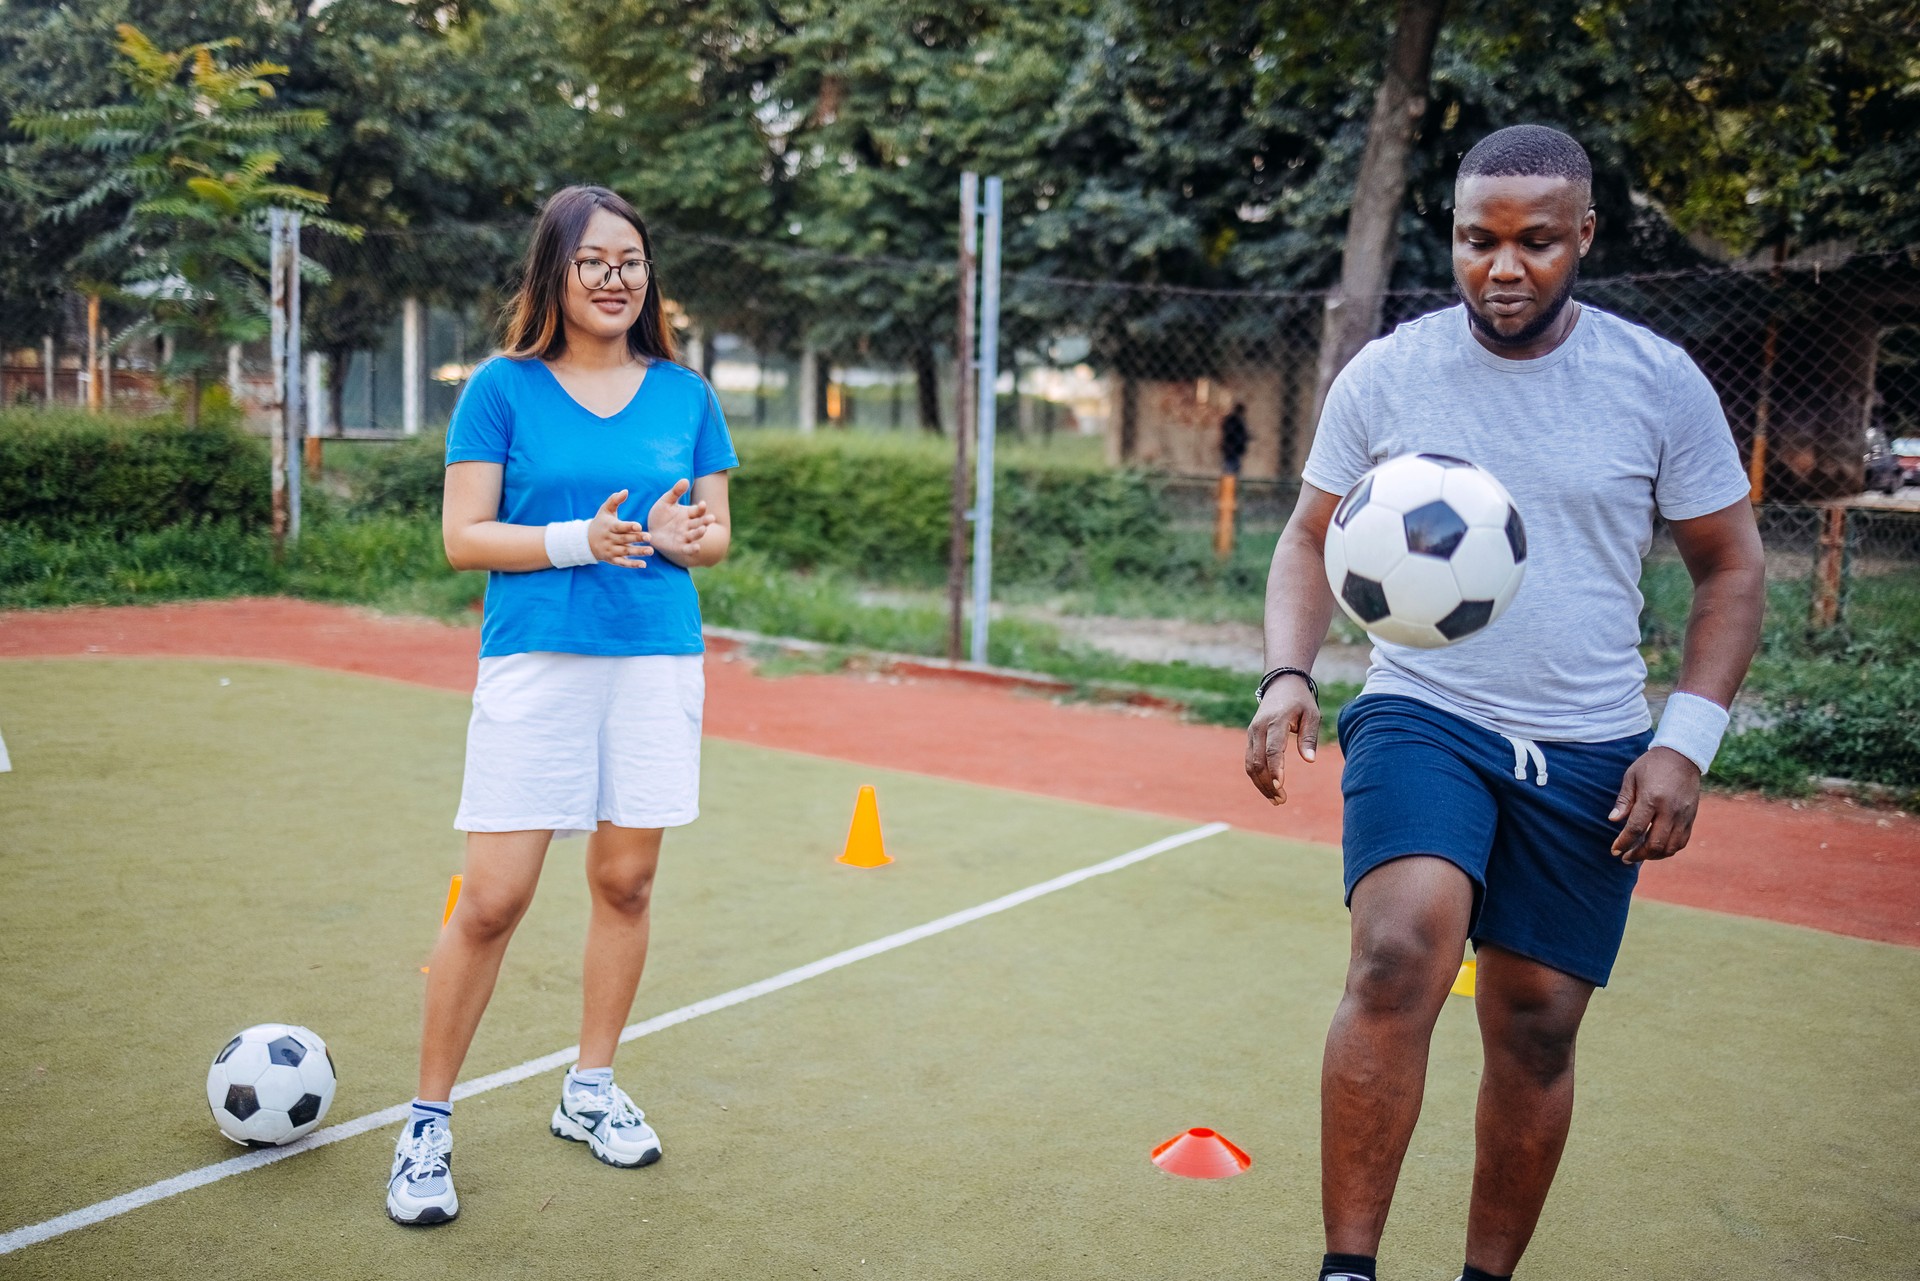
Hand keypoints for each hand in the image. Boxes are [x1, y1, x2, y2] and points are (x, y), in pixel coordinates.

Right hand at [590, 489, 651, 566]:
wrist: (586, 541)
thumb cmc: (601, 522)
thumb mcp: (605, 510)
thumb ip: (615, 500)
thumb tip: (625, 491)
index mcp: (609, 526)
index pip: (619, 527)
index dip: (628, 526)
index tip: (639, 526)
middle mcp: (609, 539)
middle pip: (624, 539)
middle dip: (637, 539)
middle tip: (650, 537)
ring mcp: (610, 550)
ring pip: (625, 552)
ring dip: (638, 552)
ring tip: (651, 551)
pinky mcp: (612, 559)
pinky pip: (622, 563)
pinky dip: (632, 565)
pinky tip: (643, 564)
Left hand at [647, 479, 715, 563]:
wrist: (651, 531)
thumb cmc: (660, 514)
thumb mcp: (666, 501)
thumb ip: (675, 492)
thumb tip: (685, 480)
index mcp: (689, 513)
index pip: (698, 510)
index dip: (701, 508)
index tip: (703, 504)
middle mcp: (689, 525)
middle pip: (700, 523)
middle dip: (706, 521)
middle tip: (711, 518)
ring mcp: (685, 536)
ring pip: (695, 534)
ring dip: (700, 532)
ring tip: (703, 530)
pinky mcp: (680, 547)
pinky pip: (688, 548)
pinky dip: (693, 549)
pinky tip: (697, 547)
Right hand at [1245, 676, 1318, 804]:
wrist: (1281, 684)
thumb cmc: (1300, 701)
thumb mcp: (1312, 715)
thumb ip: (1309, 738)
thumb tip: (1309, 760)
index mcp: (1276, 721)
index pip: (1273, 749)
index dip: (1276, 769)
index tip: (1280, 786)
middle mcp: (1259, 728)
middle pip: (1258, 761)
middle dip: (1268, 783)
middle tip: (1281, 800)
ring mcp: (1252, 733)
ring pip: (1250, 765)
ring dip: (1261, 784)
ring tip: (1276, 800)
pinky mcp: (1250, 738)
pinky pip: (1249, 761)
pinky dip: (1257, 777)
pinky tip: (1268, 789)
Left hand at [1608, 746, 1700, 862]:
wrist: (1682, 756)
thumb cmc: (1652, 765)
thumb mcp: (1631, 777)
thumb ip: (1624, 801)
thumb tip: (1613, 820)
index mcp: (1652, 799)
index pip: (1636, 828)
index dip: (1623, 843)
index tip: (1614, 851)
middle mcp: (1670, 810)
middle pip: (1655, 843)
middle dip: (1638, 855)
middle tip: (1626, 858)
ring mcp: (1683, 815)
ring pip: (1670, 847)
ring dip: (1654, 856)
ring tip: (1640, 855)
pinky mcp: (1691, 818)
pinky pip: (1681, 841)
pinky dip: (1669, 850)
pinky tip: (1657, 849)